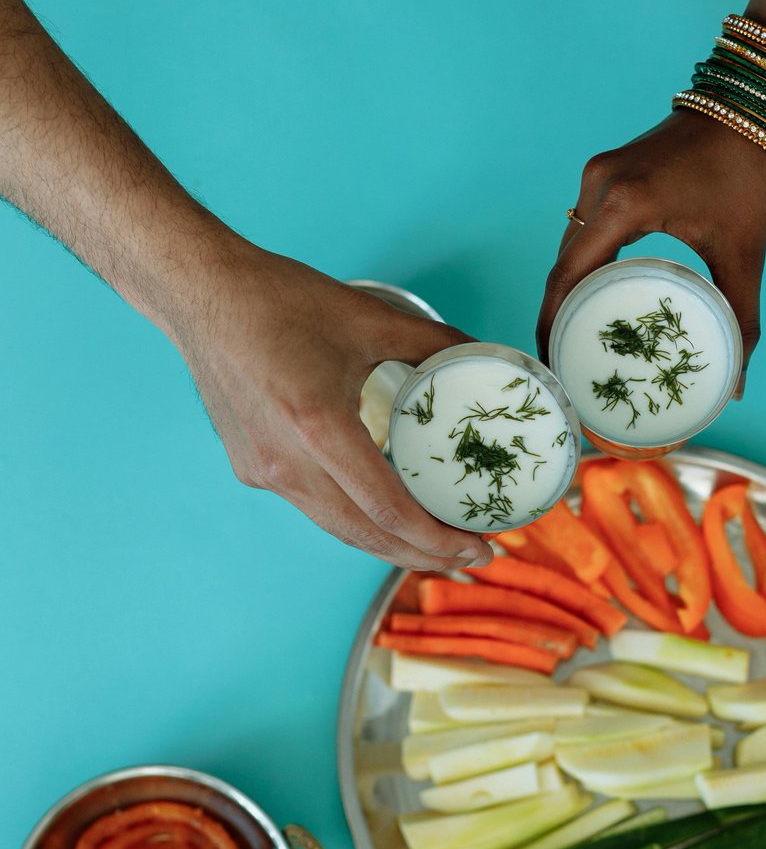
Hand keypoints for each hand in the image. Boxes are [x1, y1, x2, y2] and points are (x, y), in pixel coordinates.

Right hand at [173, 248, 493, 569]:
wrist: (200, 292)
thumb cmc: (278, 300)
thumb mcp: (370, 318)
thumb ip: (434, 343)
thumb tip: (482, 356)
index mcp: (318, 428)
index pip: (387, 510)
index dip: (437, 540)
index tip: (479, 546)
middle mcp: (286, 463)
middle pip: (365, 536)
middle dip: (423, 556)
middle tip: (473, 555)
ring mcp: (263, 470)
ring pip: (338, 528)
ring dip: (390, 545)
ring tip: (437, 546)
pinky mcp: (252, 468)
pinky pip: (314, 506)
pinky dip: (356, 518)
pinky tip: (387, 513)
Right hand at [537, 110, 765, 390]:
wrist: (758, 104)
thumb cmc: (751, 174)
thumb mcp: (744, 253)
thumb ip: (741, 319)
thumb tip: (737, 385)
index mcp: (624, 203)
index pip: (568, 276)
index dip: (552, 324)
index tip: (551, 362)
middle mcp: (600, 184)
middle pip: (562, 264)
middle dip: (557, 315)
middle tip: (562, 362)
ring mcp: (600, 173)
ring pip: (570, 246)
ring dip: (568, 290)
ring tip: (573, 336)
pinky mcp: (609, 170)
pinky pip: (584, 227)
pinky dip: (584, 264)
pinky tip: (592, 295)